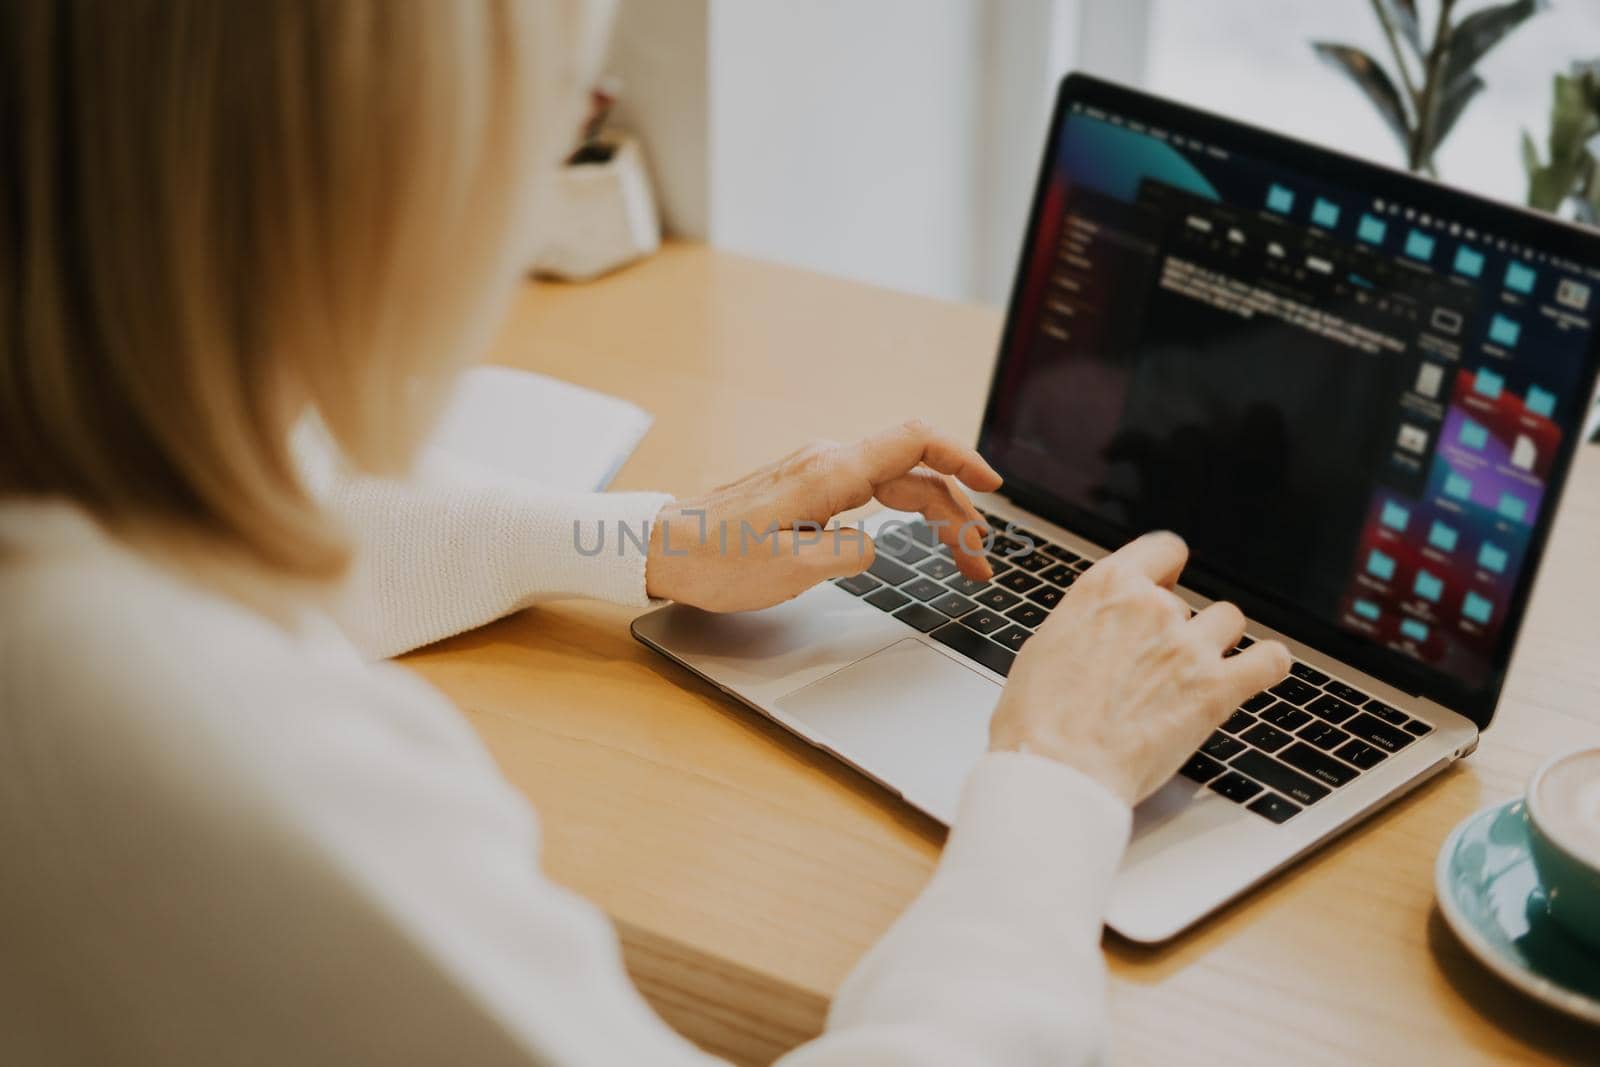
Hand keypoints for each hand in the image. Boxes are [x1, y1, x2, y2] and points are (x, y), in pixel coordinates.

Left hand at [646, 419, 1002, 610]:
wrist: (661, 550)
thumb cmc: (715, 562)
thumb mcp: (790, 571)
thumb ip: (847, 554)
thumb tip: (875, 545)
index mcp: (829, 474)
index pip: (913, 442)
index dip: (961, 458)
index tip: (993, 487)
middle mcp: (827, 462)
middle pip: (913, 470)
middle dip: (957, 511)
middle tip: (978, 563)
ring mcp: (816, 471)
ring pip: (894, 480)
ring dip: (935, 513)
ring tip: (959, 556)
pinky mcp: (807, 487)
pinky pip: (871, 487)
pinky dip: (904, 509)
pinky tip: (916, 533)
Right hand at [988, 531, 1290, 805]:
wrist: (1058, 767)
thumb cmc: (1039, 717)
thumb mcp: (1047, 643)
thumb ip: (1088, 620)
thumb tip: (1102, 623)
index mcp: (1107, 587)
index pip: (1164, 549)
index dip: (1167, 570)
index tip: (1165, 586)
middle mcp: (1153, 606)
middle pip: (1188, 599)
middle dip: (1176, 627)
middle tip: (1154, 664)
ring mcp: (1189, 646)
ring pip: (1229, 621)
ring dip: (1216, 643)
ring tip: (1196, 672)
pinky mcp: (1217, 690)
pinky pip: (1270, 661)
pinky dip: (1268, 665)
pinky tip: (1258, 672)